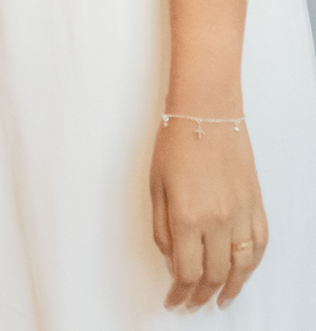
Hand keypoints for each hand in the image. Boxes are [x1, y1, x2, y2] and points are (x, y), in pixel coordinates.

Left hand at [150, 117, 267, 310]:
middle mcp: (217, 220)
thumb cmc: (175, 142)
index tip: (173, 301)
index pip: (187, 272)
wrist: (207, 111)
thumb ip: (162, 228)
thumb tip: (171, 259)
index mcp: (187, 217)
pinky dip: (251, 265)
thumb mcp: (156, 186)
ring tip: (220, 301)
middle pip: (214, 275)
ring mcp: (241, 213)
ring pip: (242, 266)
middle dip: (201, 296)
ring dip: (231, 289)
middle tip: (192, 304)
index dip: (180, 293)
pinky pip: (259, 244)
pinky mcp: (256, 203)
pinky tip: (242, 272)